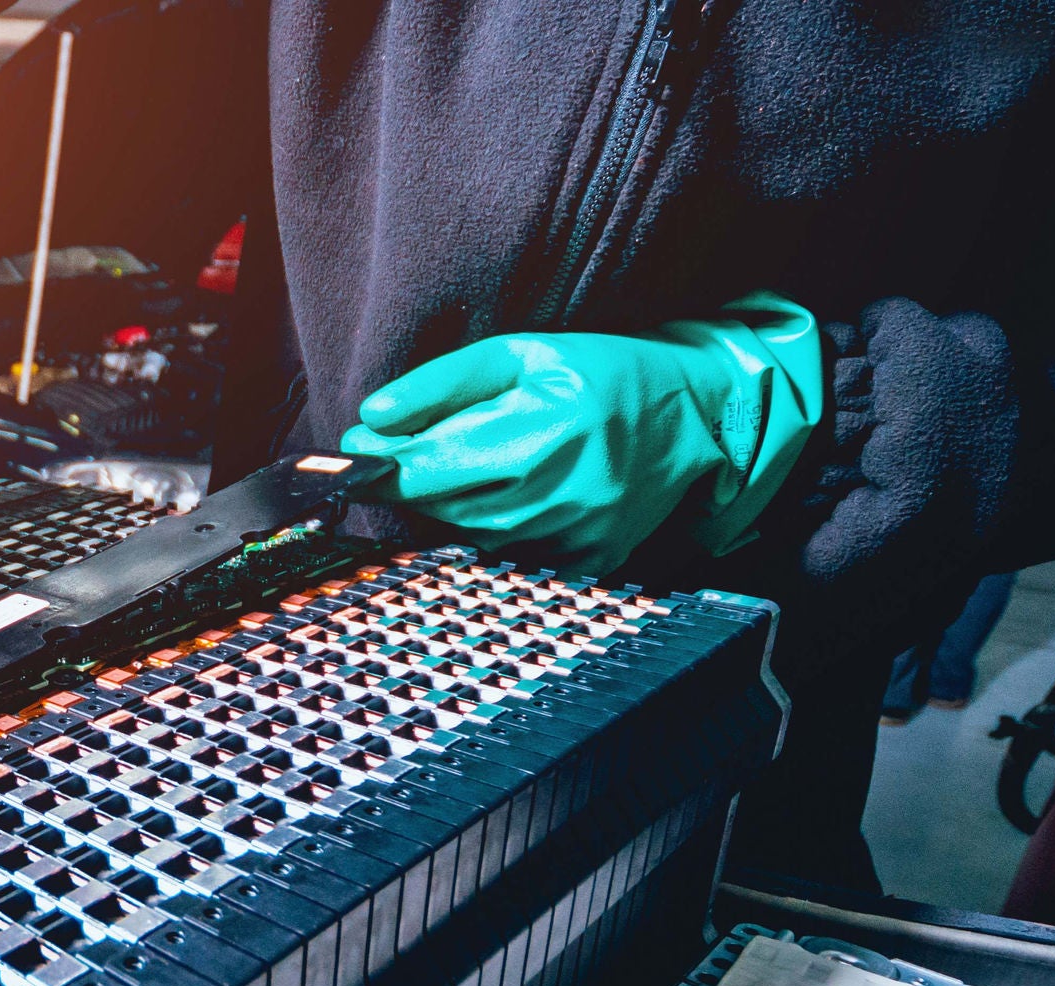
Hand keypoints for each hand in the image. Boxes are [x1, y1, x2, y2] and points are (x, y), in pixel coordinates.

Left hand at [340, 292, 823, 573]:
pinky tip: (501, 498)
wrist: (694, 416)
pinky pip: (510, 557)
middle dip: (409, 483)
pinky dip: (490, 531)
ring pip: (471, 537)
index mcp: (546, 429)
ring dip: (447, 508)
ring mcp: (579, 535)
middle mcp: (563, 491)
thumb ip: (442, 384)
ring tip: (463, 467)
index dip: (383, 461)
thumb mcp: (523, 354)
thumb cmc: (603, 374)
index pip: (431, 465)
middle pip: (443, 507)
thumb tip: (371, 419)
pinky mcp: (590, 562)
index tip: (360, 447)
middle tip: (398, 455)